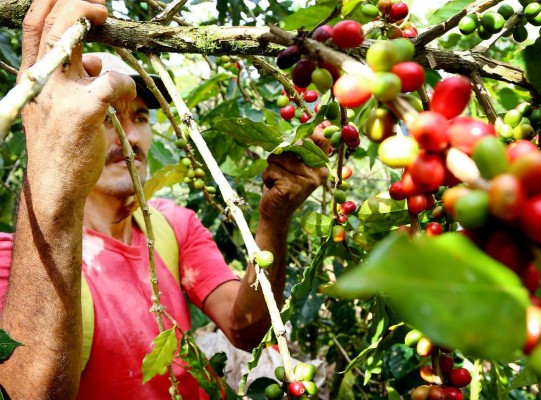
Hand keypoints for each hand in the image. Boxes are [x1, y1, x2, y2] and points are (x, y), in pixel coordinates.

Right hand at [20, 0, 135, 204]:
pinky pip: (112, 81)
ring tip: (111, 32)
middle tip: (101, 5)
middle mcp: (41, 80)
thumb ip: (71, 80)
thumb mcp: (55, 106)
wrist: (55, 185)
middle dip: (79, 3)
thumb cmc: (60, 145)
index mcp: (32, 77)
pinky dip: (125, 82)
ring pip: (74, 39)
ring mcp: (61, 94)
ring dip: (95, 25)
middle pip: (54, 24)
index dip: (54, 1)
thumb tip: (94, 61)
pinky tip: (128, 92)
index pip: (35, 25)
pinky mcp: (85, 112)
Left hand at [260, 130, 329, 222]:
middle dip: (280, 153)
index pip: (322, 140)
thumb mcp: (293, 166)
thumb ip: (296, 150)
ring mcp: (305, 182)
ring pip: (279, 157)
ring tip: (276, 179)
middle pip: (293, 145)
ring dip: (271, 167)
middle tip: (278, 165)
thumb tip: (295, 130)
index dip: (307, 133)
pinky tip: (272, 187)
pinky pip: (272, 170)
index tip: (294, 138)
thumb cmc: (282, 185)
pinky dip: (267, 176)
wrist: (276, 214)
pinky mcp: (290, 188)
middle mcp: (316, 174)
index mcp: (320, 167)